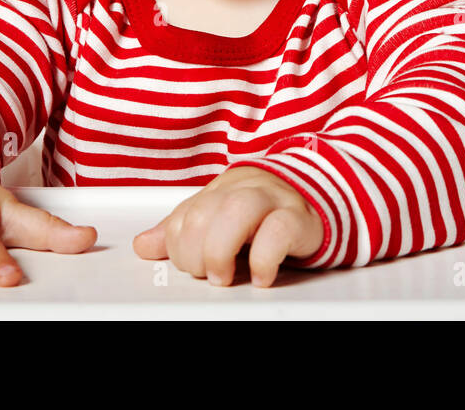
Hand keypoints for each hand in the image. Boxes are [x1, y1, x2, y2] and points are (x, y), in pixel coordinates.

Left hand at [132, 166, 323, 286]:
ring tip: (223, 276)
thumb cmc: (266, 214)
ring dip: (221, 250)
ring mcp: (275, 200)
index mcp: (221, 187)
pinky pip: (279, 230)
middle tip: (208, 273)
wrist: (320, 200)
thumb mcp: (220, 220)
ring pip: (238, 210)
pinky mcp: (301, 218)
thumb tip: (144, 245)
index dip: (178, 247)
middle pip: (204, 212)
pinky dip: (263, 258)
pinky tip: (260, 275)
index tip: (191, 265)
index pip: (183, 215)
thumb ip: (184, 231)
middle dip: (196, 252)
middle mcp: (245, 188)